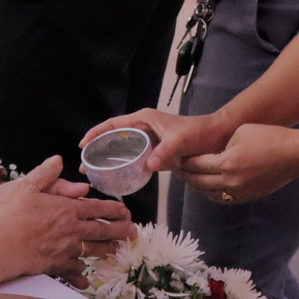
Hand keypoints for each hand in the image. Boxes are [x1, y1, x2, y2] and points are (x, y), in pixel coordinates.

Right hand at [0, 156, 135, 278]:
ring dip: (107, 250)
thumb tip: (58, 159)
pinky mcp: (55, 265)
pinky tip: (86, 279)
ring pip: (92, 250)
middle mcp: (71, 230)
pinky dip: (81, 274)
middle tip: (133, 233)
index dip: (114, 210)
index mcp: (67, 209)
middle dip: (120, 231)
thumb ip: (45, 173)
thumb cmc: (9, 214)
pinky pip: (73, 270)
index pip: (98, 208)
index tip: (126, 212)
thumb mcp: (26, 186)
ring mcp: (65, 249)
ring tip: (117, 250)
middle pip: (102, 230)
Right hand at [86, 109, 237, 173]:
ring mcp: (150, 141)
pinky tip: (118, 179)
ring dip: (110, 160)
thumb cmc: (198, 133)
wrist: (216, 138)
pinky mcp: (156, 153)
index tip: (82, 144)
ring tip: (95, 174)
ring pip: (124, 150)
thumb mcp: (179, 141)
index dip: (96, 132)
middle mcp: (144, 128)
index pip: (114, 124)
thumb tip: (147, 166)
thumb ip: (164, 152)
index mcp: (144, 119)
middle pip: (114, 138)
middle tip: (84, 166)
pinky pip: (136, 159)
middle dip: (98, 149)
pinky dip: (125, 167)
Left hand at [175, 124, 298, 203]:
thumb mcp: (241, 131)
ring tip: (191, 179)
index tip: (177, 158)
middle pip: (200, 182)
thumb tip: (213, 154)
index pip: (197, 165)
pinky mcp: (248, 196)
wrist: (294, 155)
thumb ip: (222, 144)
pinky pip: (223, 199)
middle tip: (178, 170)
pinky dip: (212, 194)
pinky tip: (208, 188)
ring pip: (210, 193)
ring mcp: (240, 192)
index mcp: (227, 162)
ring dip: (198, 187)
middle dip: (187, 176)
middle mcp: (230, 181)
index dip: (185, 162)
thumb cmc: (270, 137)